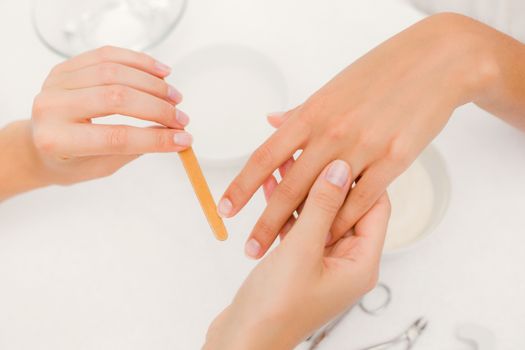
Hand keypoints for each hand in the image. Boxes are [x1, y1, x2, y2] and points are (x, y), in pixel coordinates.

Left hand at [30, 46, 190, 185]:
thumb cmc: (69, 161)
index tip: (184, 140)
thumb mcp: (101, 167)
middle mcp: (52, 107)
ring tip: (175, 97)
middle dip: (157, 109)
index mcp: (58, 140)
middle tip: (181, 119)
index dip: (156, 139)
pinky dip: (139, 62)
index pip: (116, 137)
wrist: (38, 143)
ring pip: (114, 72)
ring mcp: (57, 82)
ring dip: (152, 84)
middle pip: (116, 99)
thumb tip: (174, 134)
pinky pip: (107, 55)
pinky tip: (161, 73)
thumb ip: (134, 148)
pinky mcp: (66, 66)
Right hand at [204, 160, 389, 349]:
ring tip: (285, 159)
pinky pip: (298, 227)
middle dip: (324, 178)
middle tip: (311, 147)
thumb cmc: (276, 308)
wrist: (243, 340)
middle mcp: (347, 261)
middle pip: (344, 208)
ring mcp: (322, 262)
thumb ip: (322, 207)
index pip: (374, 206)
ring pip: (317, 215)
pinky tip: (270, 184)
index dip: (360, 176)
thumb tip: (339, 168)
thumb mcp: (301, 250)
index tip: (343, 148)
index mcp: (361, 262)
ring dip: (301, 190)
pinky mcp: (299, 264)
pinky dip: (285, 208)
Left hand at [218, 13, 499, 257]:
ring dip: (304, 229)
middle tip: (250, 247)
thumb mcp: (332, 89)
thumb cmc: (379, 74)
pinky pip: (362, 201)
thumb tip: (271, 122)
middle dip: (266, 222)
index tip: (225, 208)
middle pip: (289, 187)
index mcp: (311, 115)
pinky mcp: (394, 160)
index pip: (265, 156)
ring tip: (284, 250)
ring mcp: (363, 148)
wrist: (433, 63)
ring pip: (325, 200)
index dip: (242, 185)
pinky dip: (344, 222)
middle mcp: (332, 134)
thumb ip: (301, 113)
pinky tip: (329, 237)